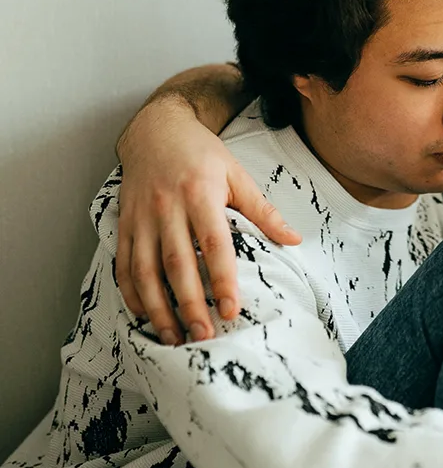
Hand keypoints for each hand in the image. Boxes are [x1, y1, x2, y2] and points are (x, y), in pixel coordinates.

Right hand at [115, 96, 300, 344]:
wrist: (156, 130)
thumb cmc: (202, 155)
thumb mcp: (237, 175)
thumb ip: (264, 210)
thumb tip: (295, 239)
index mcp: (201, 194)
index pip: (214, 244)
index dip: (222, 279)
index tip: (230, 310)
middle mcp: (167, 208)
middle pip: (176, 263)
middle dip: (189, 303)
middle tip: (203, 335)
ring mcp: (141, 217)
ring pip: (144, 270)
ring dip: (157, 307)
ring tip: (173, 337)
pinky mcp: (123, 223)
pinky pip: (123, 263)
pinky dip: (131, 292)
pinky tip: (144, 314)